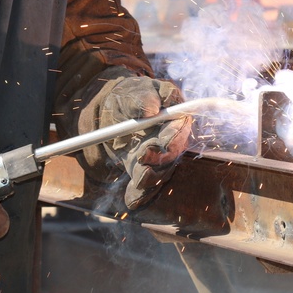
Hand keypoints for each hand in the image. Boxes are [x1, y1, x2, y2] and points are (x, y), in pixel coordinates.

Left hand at [79, 71, 191, 208]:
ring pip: (159, 171)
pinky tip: (132, 201)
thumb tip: (151, 108)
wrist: (113, 112)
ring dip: (150, 177)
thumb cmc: (129, 96)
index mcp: (174, 117)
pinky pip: (145, 185)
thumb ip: (142, 97)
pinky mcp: (144, 170)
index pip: (180, 129)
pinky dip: (139, 194)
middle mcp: (170, 140)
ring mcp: (158, 158)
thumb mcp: (132, 91)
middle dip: (160, 158)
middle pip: (171, 154)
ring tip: (139, 178)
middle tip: (143, 157)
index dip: (173, 136)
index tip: (162, 141)